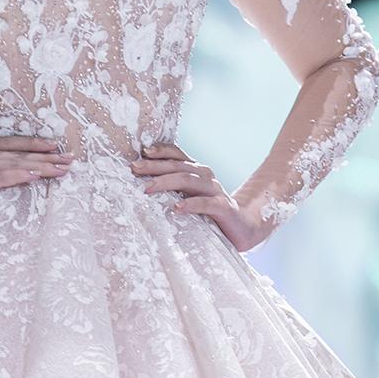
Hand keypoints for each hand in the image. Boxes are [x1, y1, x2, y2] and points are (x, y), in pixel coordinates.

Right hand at [0, 135, 75, 235]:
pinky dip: (21, 175)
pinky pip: (0, 178)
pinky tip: (38, 175)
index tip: (55, 148)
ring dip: (41, 166)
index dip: (33, 145)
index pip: (7, 145)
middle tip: (70, 158)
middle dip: (46, 156)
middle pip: (15, 152)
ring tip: (63, 169)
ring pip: (13, 164)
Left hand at [130, 142, 274, 253]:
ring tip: (147, 188)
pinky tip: (176, 208)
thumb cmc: (211, 213)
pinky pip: (205, 204)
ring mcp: (215, 191)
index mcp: (197, 171)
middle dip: (154, 166)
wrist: (244, 226)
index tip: (142, 152)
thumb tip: (142, 185)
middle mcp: (206, 176)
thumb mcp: (191, 196)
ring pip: (188, 180)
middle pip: (178, 165)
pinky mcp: (223, 208)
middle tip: (134, 169)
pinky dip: (190, 204)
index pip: (177, 154)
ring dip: (166, 182)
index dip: (160, 151)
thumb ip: (174, 189)